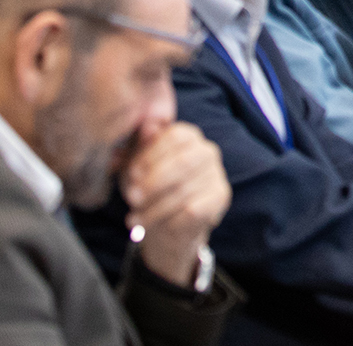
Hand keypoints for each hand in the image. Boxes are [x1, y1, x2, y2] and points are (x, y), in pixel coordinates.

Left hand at [120, 122, 228, 289]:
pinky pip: (193, 210)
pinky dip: (168, 221)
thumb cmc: (149, 187)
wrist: (167, 223)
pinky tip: (153, 227)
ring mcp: (217, 173)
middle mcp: (207, 151)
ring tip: (134, 219)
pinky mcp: (220, 197)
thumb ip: (140, 145)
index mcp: (188, 135)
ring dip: (154, 209)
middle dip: (153, 183)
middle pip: (182, 162)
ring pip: (184, 191)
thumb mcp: (137, 165)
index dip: (151, 155)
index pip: (174, 137)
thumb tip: (148, 126)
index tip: (132, 174)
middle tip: (132, 198)